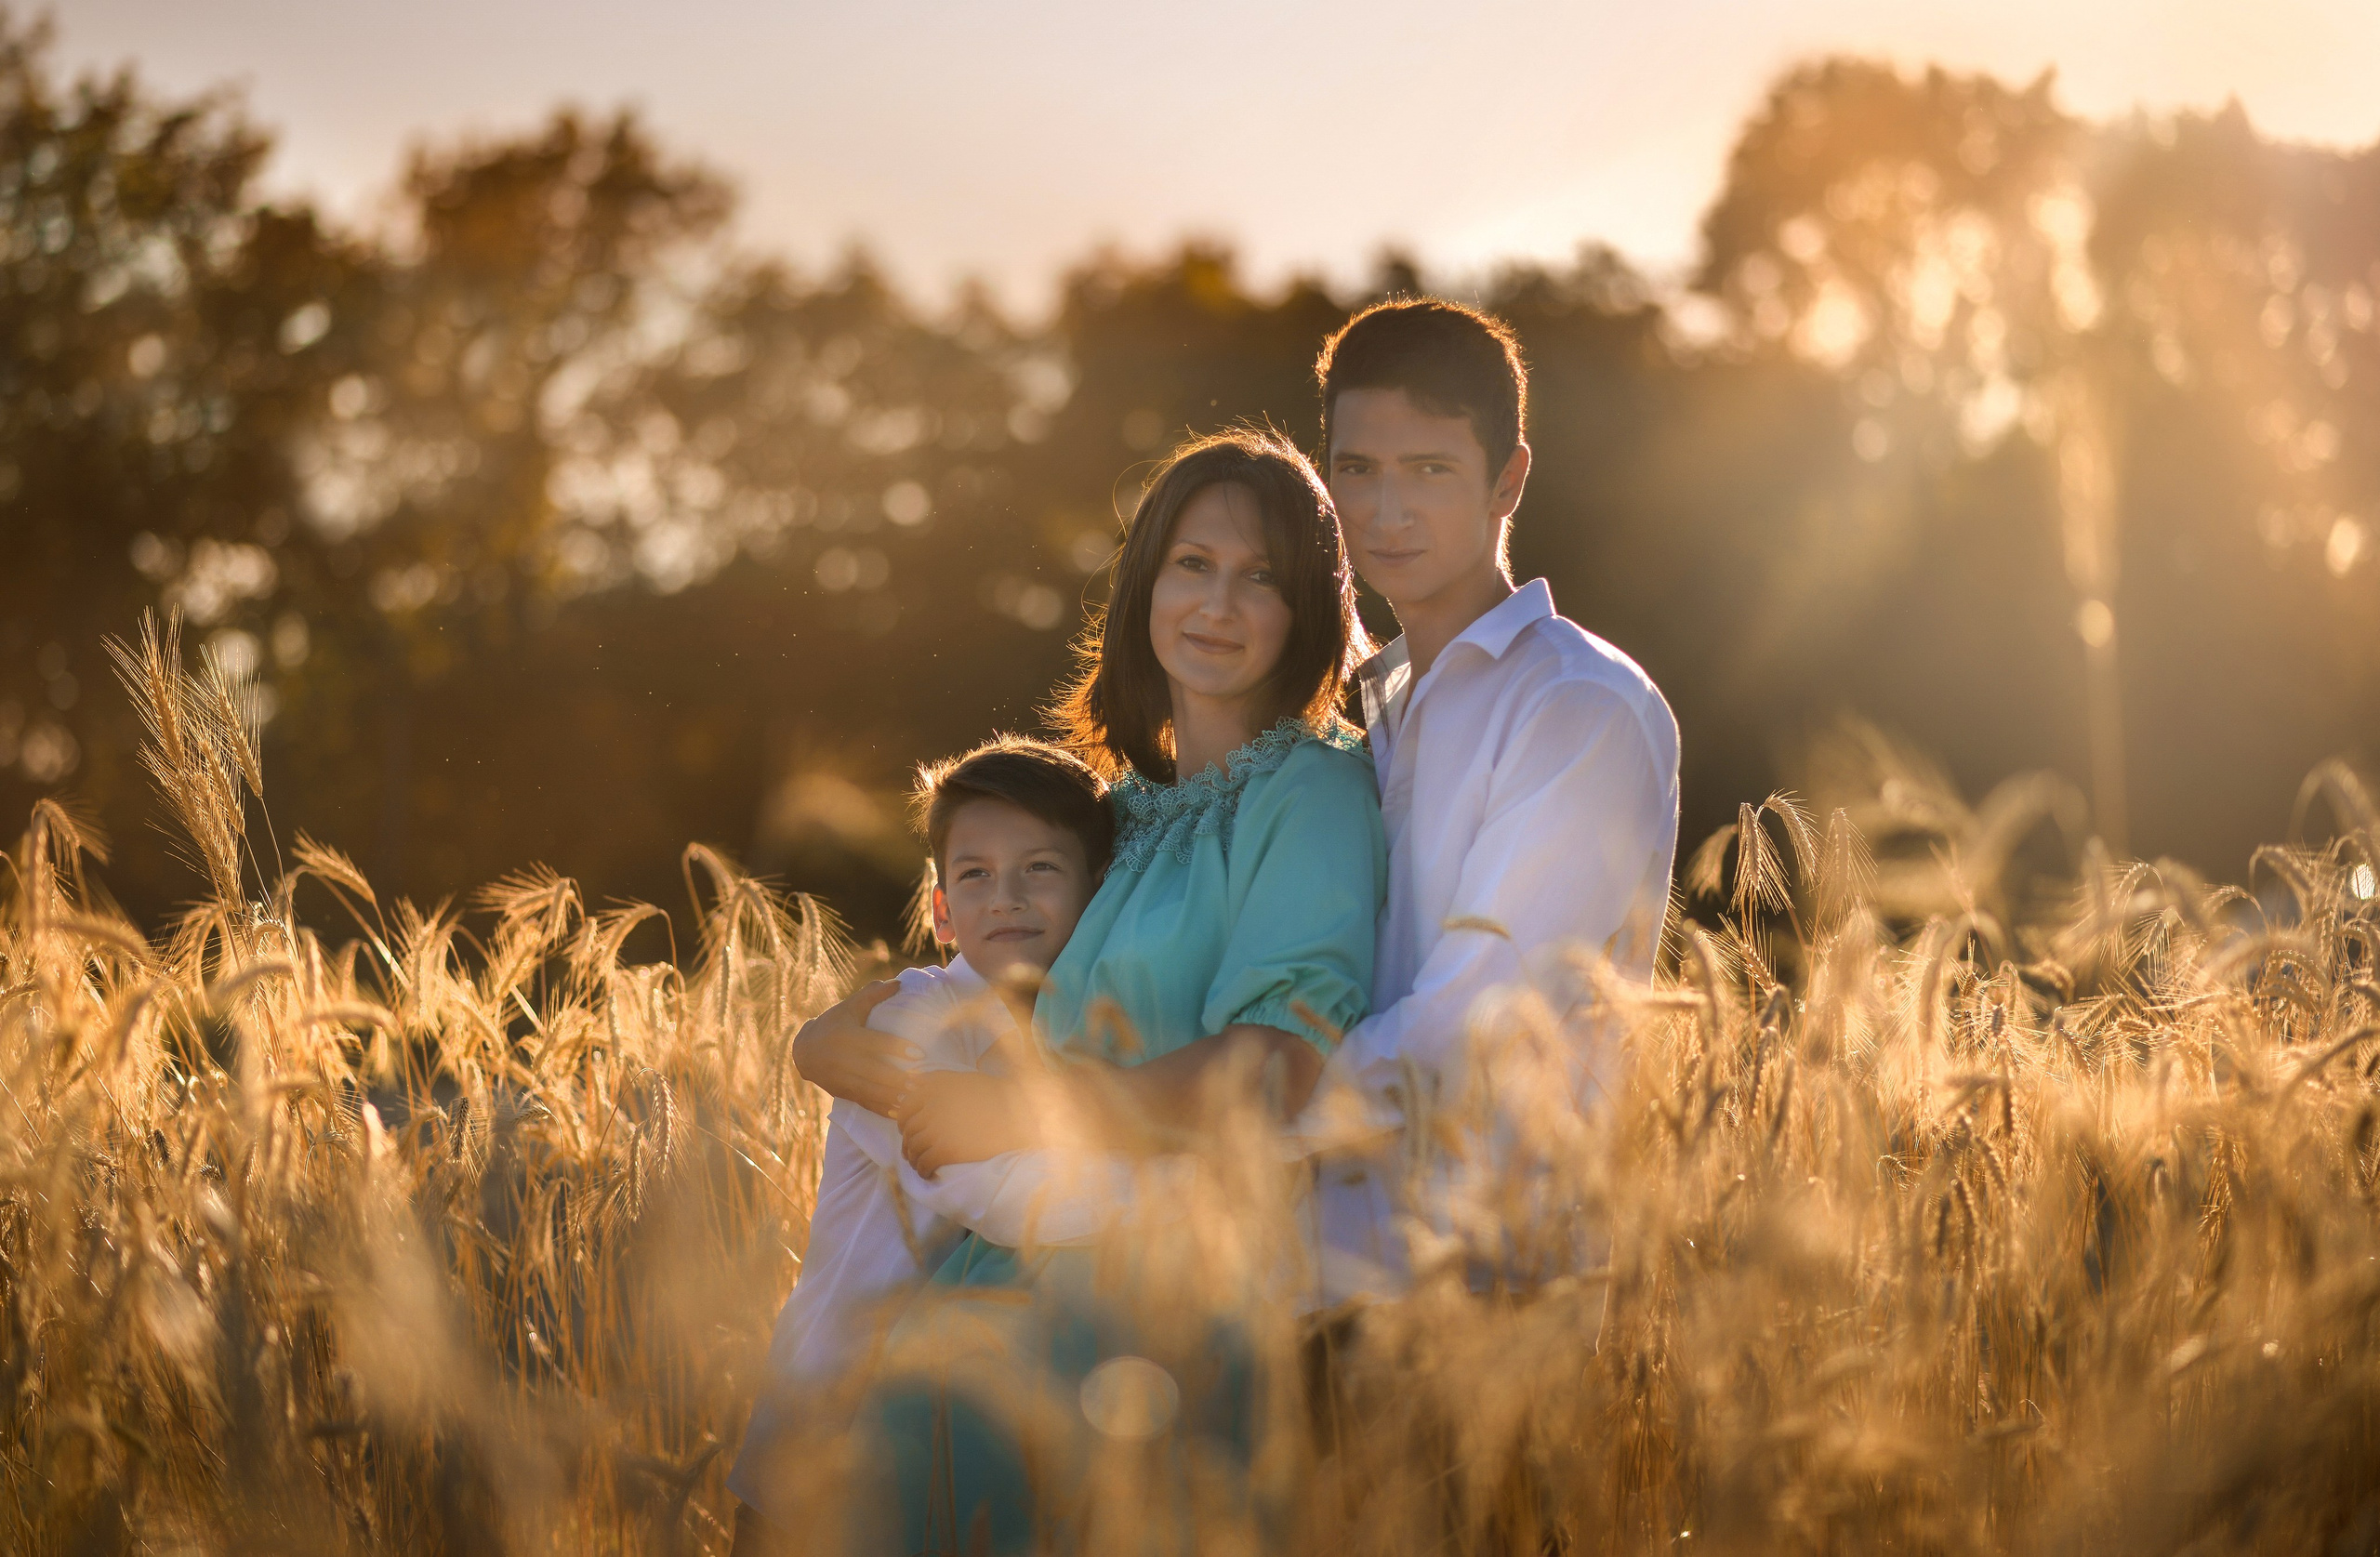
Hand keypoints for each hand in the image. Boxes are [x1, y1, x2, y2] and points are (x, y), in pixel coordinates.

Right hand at [790, 980, 910, 1112]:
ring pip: (870, 1091)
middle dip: (897, 1079)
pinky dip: (882, 1109)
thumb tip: (897, 982)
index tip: (919, 1054)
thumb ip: (872, 995)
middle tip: (922, 1082)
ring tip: (915, 1099)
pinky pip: (865, 1102)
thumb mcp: (849, 1007)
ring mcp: (842, 1079)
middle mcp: (842, 1059)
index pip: (875, 1043)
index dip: (897, 1048)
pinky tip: (900, 1113)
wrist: (804, 1052)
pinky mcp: (843, 1093)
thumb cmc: (833, 1025)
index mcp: (846, 1036)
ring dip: (893, 1097)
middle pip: (874, 1071)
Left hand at [898, 1071, 1042, 1177]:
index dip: (904, 1124)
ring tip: (920, 1165)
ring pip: (914, 1148)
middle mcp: (930, 1106)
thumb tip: (914, 1083)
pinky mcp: (946, 1150)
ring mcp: (936, 1129)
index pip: (906, 1109)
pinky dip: (923, 1170)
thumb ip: (938, 1081)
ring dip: (913, 1159)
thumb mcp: (964, 1079)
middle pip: (909, 1130)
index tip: (909, 1132)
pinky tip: (928, 1173)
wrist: (1019, 1115)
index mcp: (934, 1088)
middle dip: (908, 1144)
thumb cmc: (997, 1095)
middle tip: (912, 1152)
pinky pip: (924, 1163)